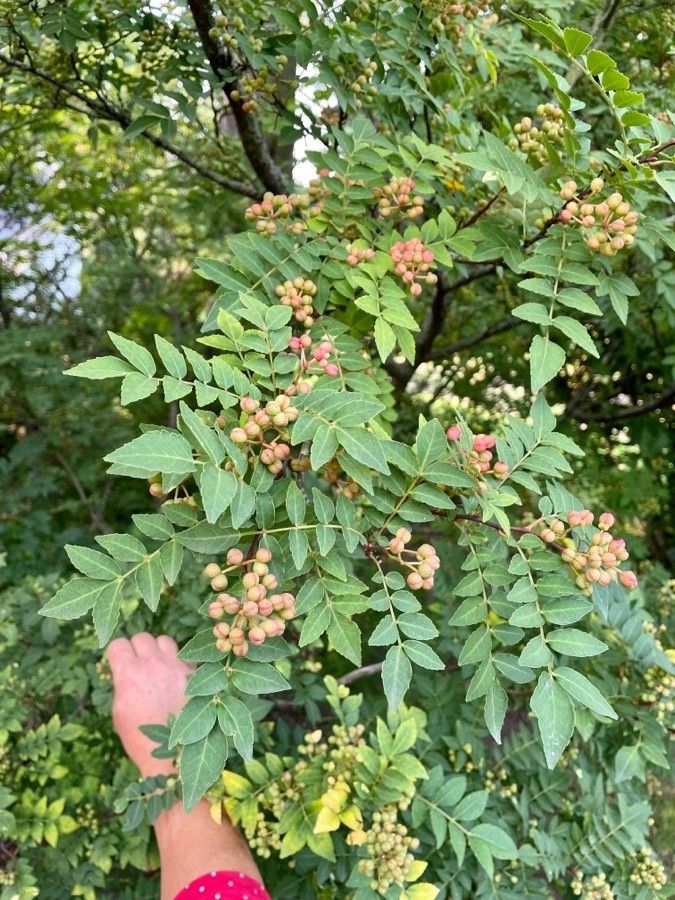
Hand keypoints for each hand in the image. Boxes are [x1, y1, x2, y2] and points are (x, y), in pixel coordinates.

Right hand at [107, 633, 192, 776]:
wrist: (172, 753)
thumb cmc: (140, 737)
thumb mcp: (119, 711)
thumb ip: (122, 683)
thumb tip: (124, 670)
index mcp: (130, 673)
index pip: (118, 644)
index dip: (116, 653)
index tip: (118, 662)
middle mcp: (154, 663)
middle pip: (142, 637)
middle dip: (136, 648)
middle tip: (137, 664)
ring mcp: (176, 666)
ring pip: (164, 640)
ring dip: (158, 650)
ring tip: (157, 666)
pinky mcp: (193, 673)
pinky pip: (182, 655)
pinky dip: (176, 661)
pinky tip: (173, 677)